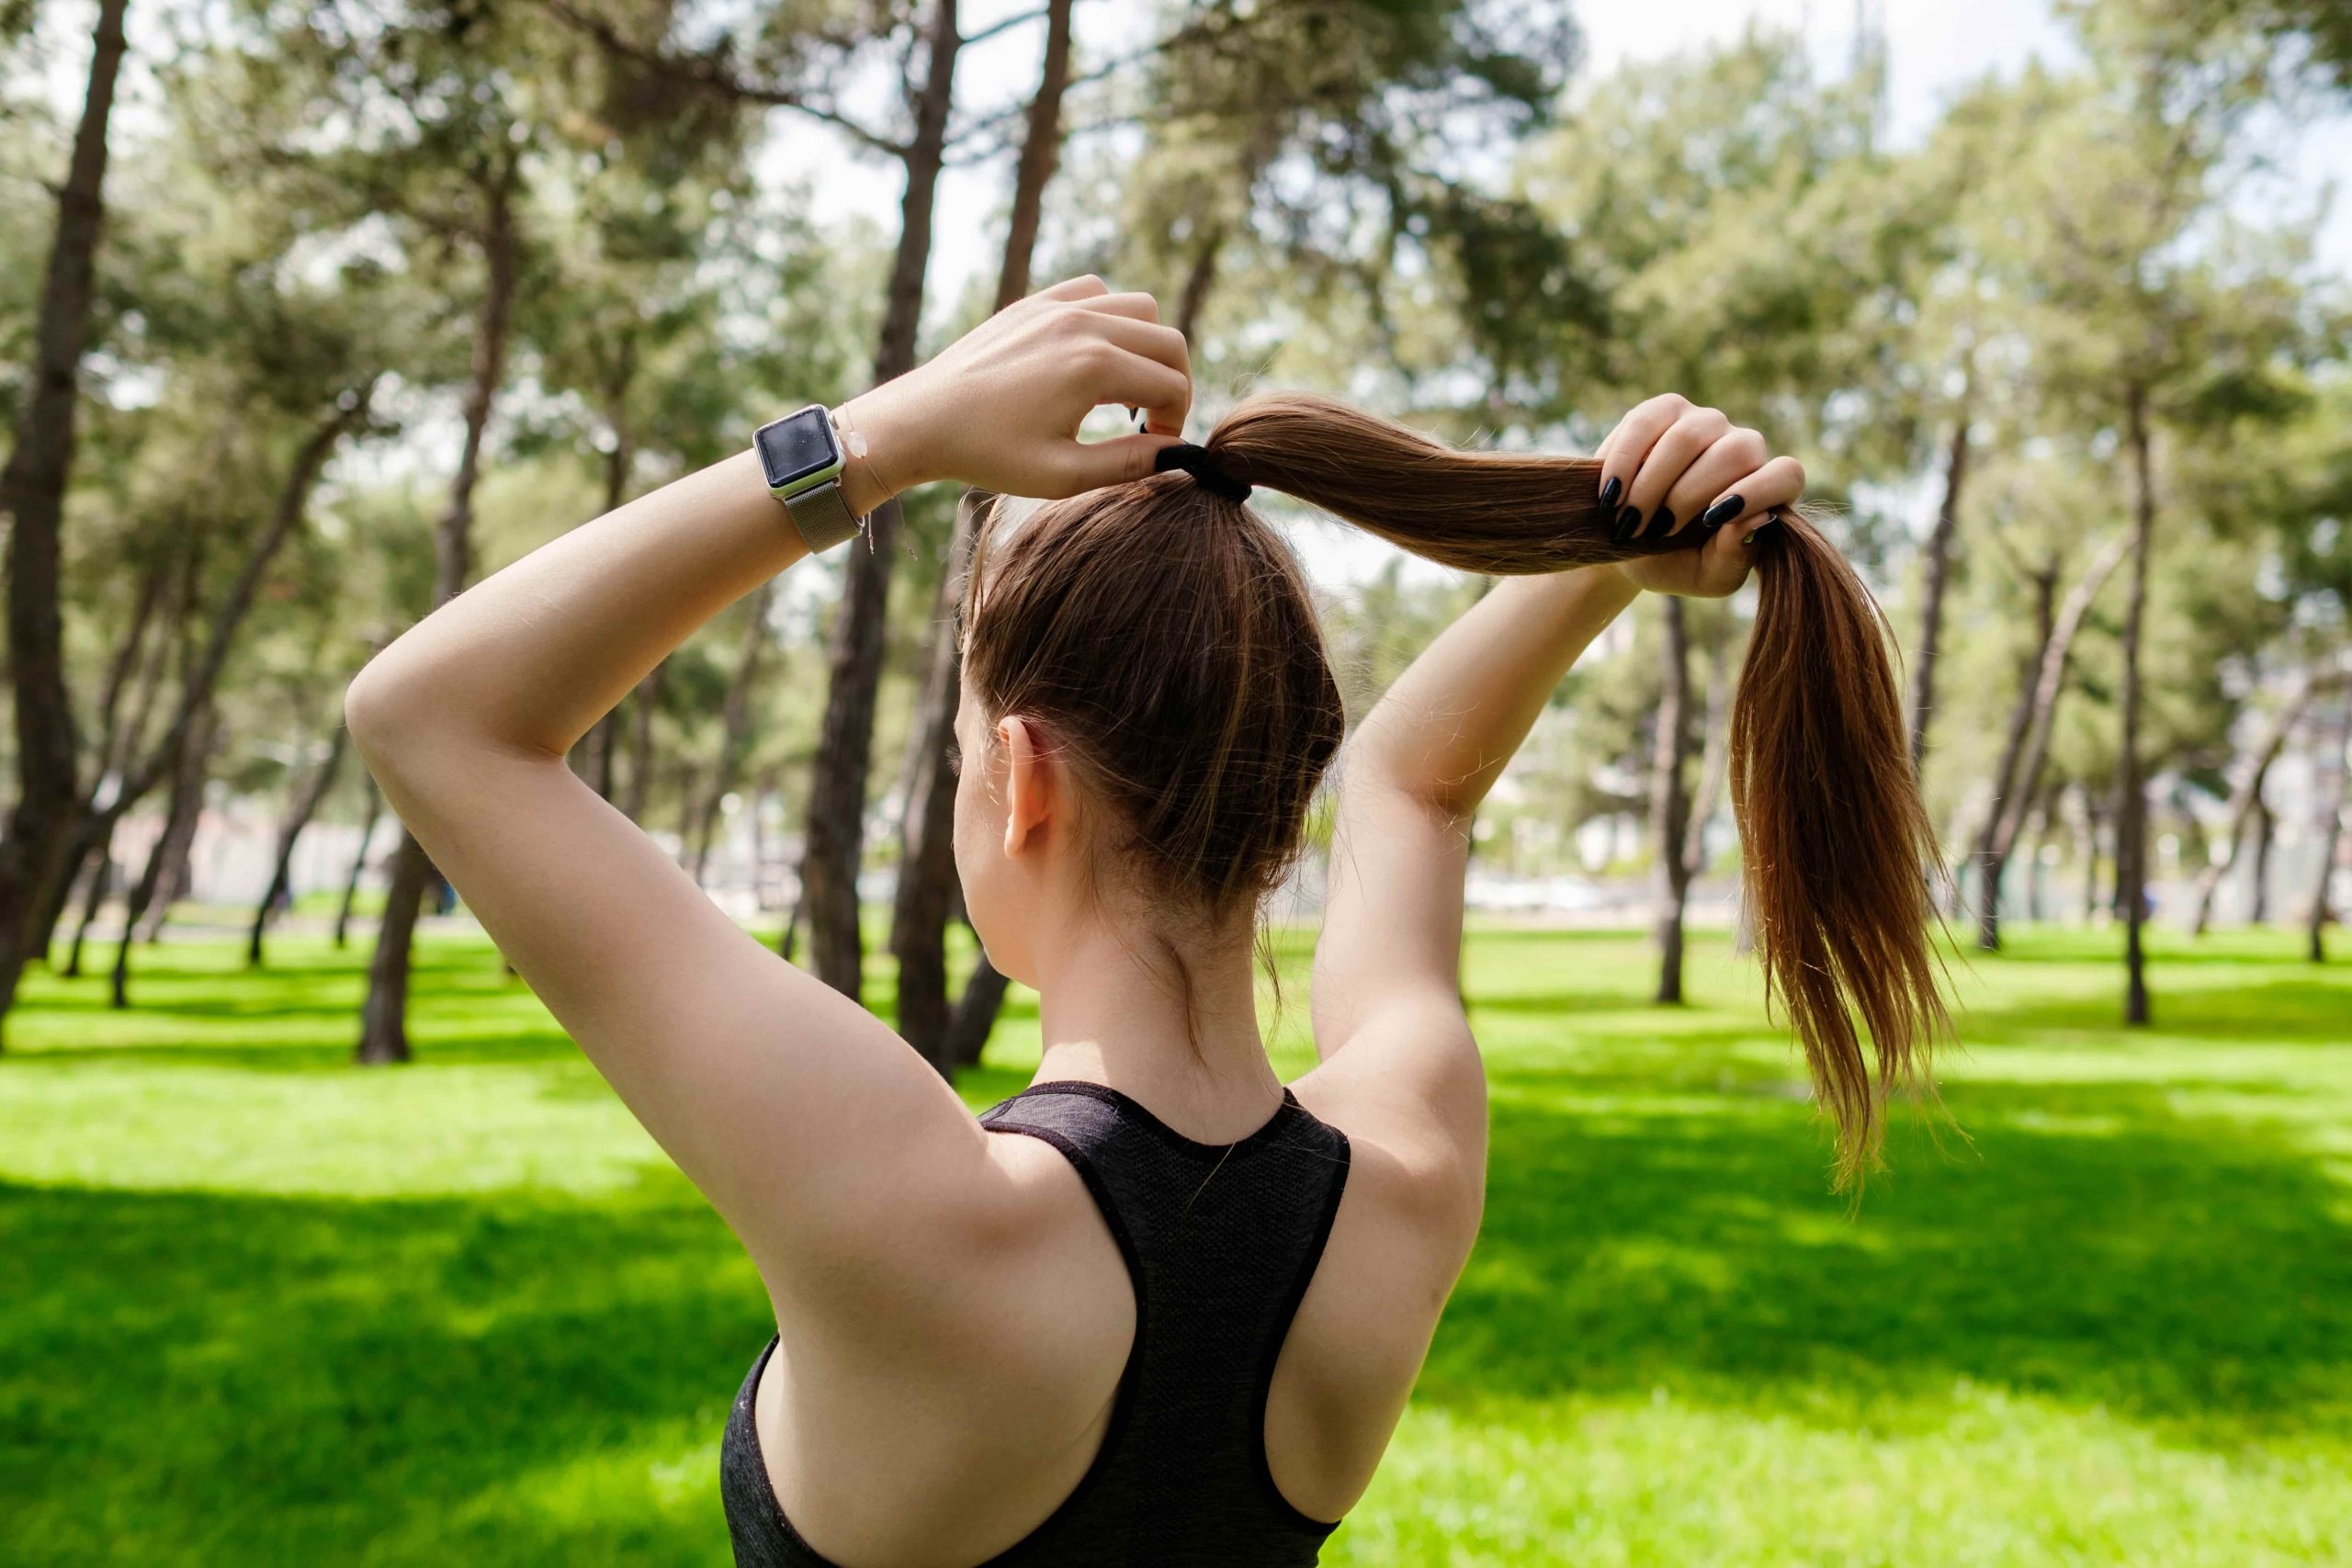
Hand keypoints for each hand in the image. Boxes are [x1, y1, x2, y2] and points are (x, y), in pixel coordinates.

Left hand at [837, 276, 1190, 508]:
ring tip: (1125, 388)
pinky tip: (1092, 356)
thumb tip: (1176, 453)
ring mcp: (1057, 306)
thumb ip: (1129, 463)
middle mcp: (1083, 324)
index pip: (1171, 385)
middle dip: (1173, 383)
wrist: (922, 421)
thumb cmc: (989, 454)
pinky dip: (1110, 317)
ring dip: (1147, 347)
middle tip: (1152, 422)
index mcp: (1095, 366)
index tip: (1155, 447)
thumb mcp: (1064, 474)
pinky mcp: (1034, 303)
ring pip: (1139, 308)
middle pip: (1167, 341)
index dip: (1176, 422)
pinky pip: (1095, 291)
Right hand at [1592, 393, 1803, 598]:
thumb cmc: (1675, 561)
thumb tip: (1754, 519)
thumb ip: (1734, 557)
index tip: (1712, 519)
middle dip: (1686, 496)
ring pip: (1689, 436)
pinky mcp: (1663, 410)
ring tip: (1628, 519)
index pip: (1786, 474)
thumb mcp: (1707, 576)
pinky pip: (1646, 423)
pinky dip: (1624, 462)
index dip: (1756, 492)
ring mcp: (1705, 422)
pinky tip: (1611, 494)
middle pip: (1735, 452)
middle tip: (1653, 531)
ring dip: (1651, 484)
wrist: (1625, 543)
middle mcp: (1743, 447)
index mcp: (1765, 489)